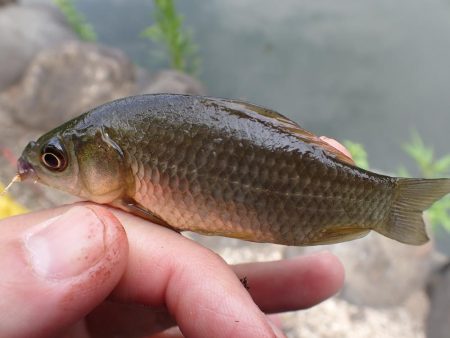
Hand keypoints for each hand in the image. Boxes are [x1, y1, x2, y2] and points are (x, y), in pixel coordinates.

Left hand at [0, 204, 343, 337]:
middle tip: (316, 278)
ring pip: (184, 306)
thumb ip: (4, 280)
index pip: (141, 245)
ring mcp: (98, 329)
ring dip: (253, 295)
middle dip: (248, 277)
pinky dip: (216, 331)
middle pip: (175, 267)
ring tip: (316, 277)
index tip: (257, 336)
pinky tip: (264, 330)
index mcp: (42, 265)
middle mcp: (76, 292)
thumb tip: (87, 239)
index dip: (209, 282)